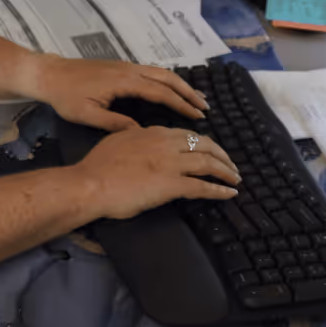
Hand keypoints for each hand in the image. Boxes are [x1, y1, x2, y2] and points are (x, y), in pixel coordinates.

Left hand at [26, 54, 208, 131]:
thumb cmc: (65, 96)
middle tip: (206, 106)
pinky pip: (151, 72)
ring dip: (180, 84)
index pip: (160, 92)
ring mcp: (125, 66)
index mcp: (123, 81)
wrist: (48, 73)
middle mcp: (129, 70)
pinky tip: (172, 90)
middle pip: (167, 78)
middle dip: (188, 92)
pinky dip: (167, 80)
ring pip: (160, 72)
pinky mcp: (120, 67)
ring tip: (196, 98)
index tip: (198, 116)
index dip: (181, 104)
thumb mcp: (88, 115)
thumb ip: (115, 123)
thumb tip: (141, 131)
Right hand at [76, 126, 238, 220]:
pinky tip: (230, 194)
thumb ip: (135, 138)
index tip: (211, 150)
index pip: (187, 134)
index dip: (203, 143)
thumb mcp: (117, 140)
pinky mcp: (171, 184)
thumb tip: (141, 137)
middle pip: (205, 144)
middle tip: (231, 165)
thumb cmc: (97, 167)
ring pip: (208, 162)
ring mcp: (170, 164)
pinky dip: (219, 190)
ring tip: (235, 179)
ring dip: (226, 171)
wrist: (90, 184)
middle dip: (222, 154)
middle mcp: (165, 144)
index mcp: (153, 132)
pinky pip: (202, 186)